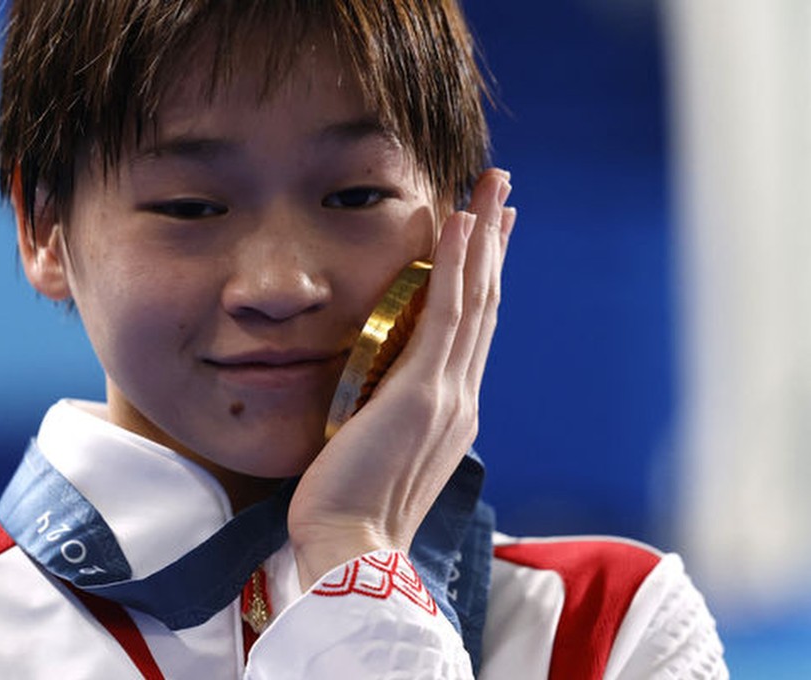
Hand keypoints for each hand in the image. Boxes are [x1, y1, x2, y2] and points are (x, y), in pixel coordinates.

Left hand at [288, 168, 515, 589]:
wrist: (352, 552)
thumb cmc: (353, 511)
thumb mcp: (379, 455)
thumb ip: (389, 418)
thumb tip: (376, 395)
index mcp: (451, 410)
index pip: (472, 329)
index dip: (483, 276)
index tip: (488, 235)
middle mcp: (461, 396)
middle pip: (485, 303)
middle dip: (493, 242)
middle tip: (501, 191)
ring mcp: (448, 392)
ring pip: (474, 299)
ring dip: (482, 237)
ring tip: (490, 186)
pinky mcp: (424, 392)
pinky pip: (446, 314)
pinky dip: (455, 266)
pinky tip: (458, 223)